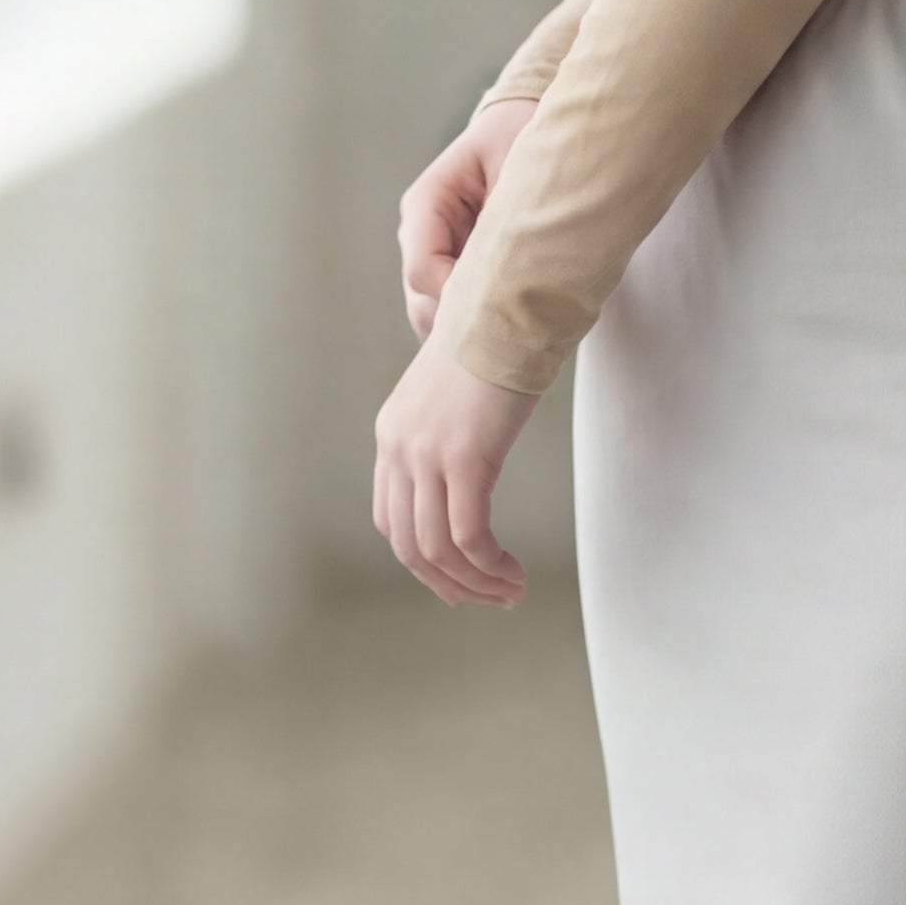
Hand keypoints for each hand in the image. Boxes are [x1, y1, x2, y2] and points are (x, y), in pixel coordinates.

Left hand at [373, 337, 537, 606]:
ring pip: (437, 549)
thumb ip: (451, 428)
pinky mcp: (463, 458)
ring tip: (509, 590)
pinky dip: (490, 565)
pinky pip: (469, 536)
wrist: (508, 306)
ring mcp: (427, 455)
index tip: (458, 579)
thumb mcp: (457, 392)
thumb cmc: (496, 340)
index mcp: (393, 433)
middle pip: (408, 544)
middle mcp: (400, 448)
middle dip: (448, 583)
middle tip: (487, 597)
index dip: (422, 560)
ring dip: (475, 582)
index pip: (392, 518)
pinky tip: (513, 571)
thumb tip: (475, 456)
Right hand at [399, 96, 539, 338]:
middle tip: (516, 333)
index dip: (457, 297)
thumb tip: (513, 263)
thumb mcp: (518, 162)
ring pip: (432, 317)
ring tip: (518, 334)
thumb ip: (507, 207)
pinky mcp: (450, 271)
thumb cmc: (521, 136)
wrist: (525, 128)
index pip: (422, 270)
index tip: (506, 305)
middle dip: (464, 324)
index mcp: (427, 203)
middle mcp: (420, 233)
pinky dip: (478, 326)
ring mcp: (432, 255)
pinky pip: (451, 314)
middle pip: (422, 303)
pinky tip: (513, 328)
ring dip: (471, 329)